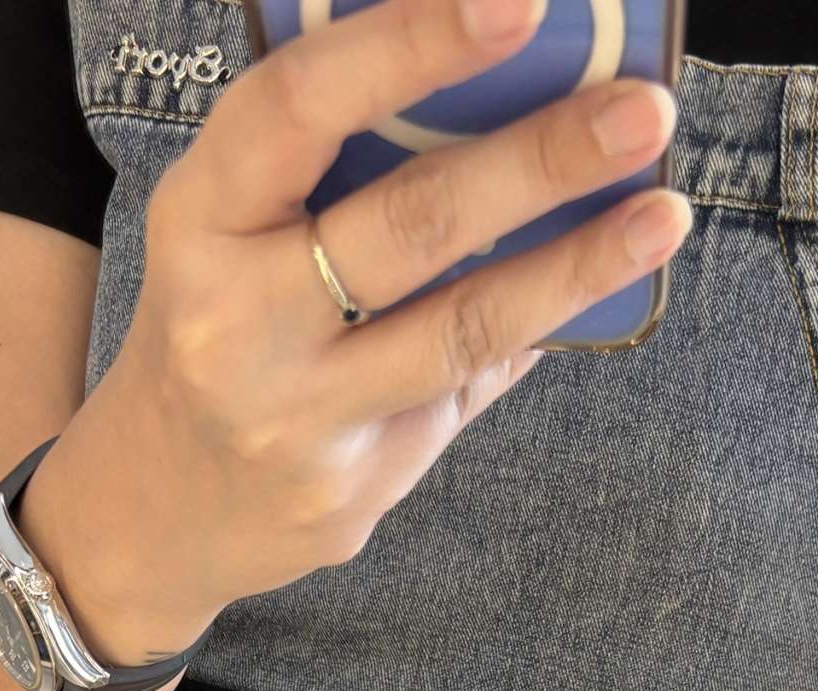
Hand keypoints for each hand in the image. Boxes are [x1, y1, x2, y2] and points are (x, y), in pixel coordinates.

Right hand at [19, 0, 688, 659]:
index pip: (301, 108)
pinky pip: (463, 394)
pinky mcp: (350, 493)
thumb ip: (338, 172)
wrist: (154, 511)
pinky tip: (600, 290)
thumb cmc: (219, 330)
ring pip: (459, 328)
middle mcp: (236, 320)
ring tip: (663, 212)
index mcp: (201, 217)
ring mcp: (296, 418)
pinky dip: (532, 335)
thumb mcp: (236, 232)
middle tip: (643, 111)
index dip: (411, 45)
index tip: (519, 2)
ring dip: (576, 266)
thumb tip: (503, 91)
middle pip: (409, 225)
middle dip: (539, 160)